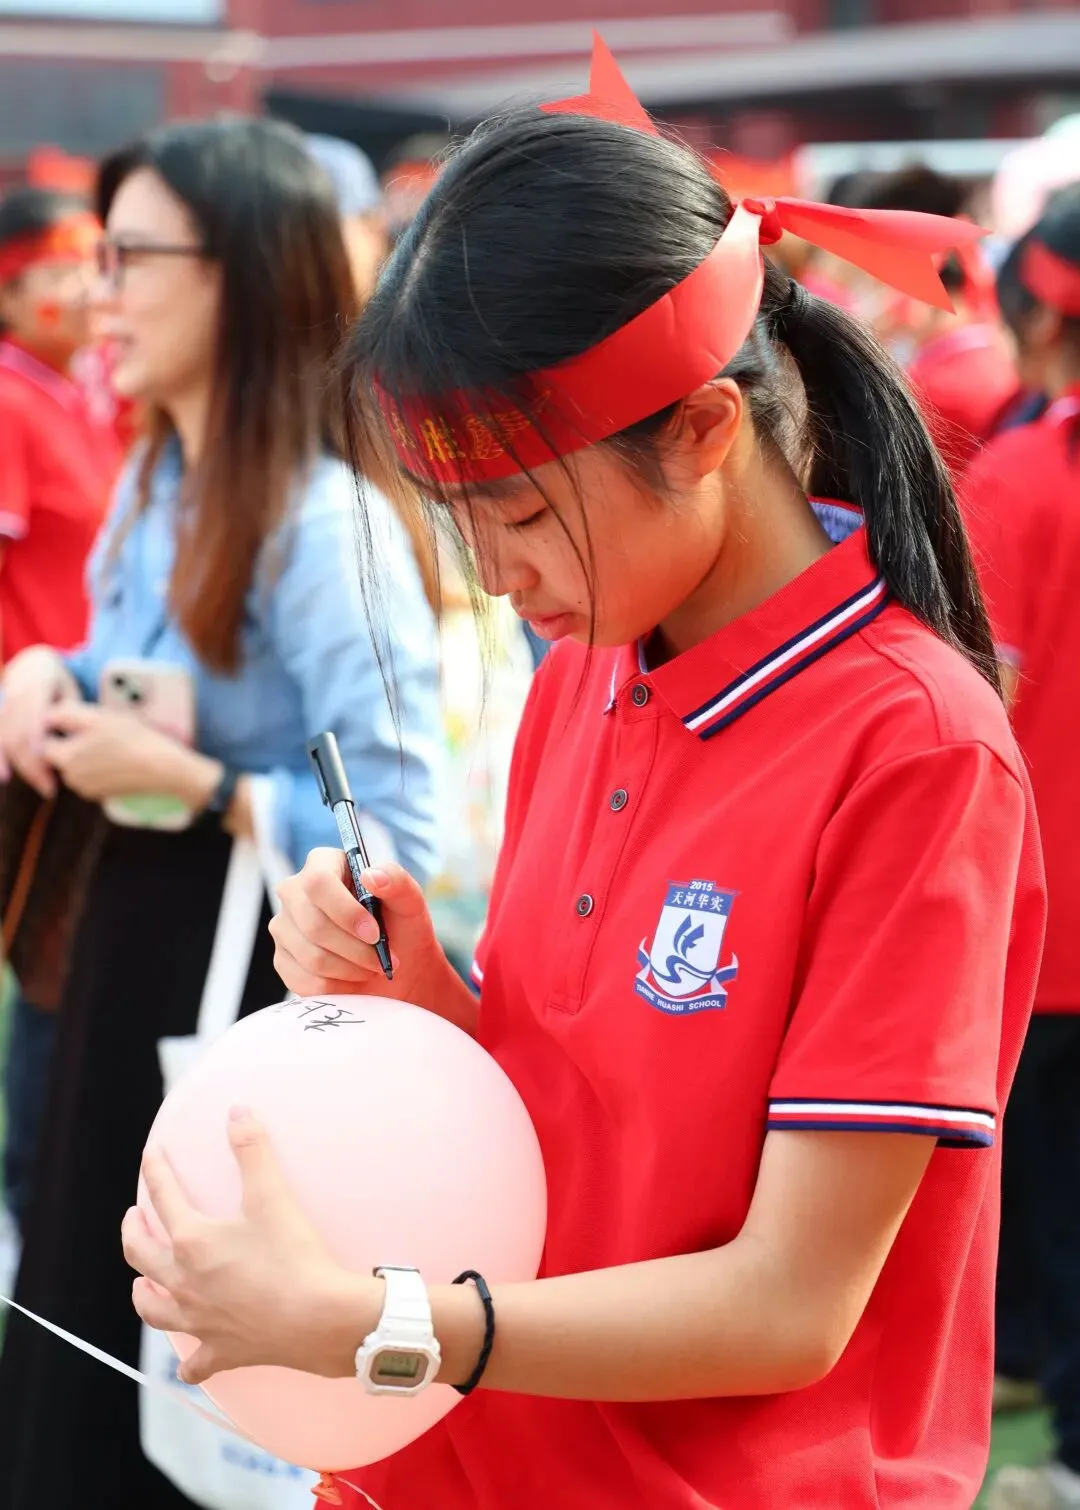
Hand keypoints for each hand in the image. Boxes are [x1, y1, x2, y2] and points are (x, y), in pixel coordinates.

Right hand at [0, 648, 80, 796]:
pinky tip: (5, 776)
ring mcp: (4, 703)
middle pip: (19, 736)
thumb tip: (73, 738)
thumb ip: (71, 710)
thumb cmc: (59, 680)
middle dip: (34, 765)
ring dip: (22, 766)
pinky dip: (0, 758)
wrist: (33, 663)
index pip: (34, 722)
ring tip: (40, 785)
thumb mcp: (70, 688)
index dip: (41, 748)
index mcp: (37, 685)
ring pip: (7, 739)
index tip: (53, 770)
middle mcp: (16, 694)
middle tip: (51, 787)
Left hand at [42, 702, 207, 803]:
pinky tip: (117, 757)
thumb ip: (65, 713)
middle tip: (98, 730)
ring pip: (76, 765)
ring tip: (110, 742)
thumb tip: (47, 716)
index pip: (46, 739)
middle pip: (60, 754)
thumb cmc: (132, 738)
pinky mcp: (102, 794)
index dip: (59, 726)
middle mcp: (71, 777)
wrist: (162, 767)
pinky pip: (91, 776)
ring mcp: (87, 789)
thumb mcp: (97, 716)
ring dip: (86, 754)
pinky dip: (99, 767)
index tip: (77, 720)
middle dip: (72, 741)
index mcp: (64, 757)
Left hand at [123, 1109, 376, 1383]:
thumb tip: (237, 1112)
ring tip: (143, 1281)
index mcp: (193, 1242)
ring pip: (154, 1308)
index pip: (164, 1197)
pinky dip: (188, 1360)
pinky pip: (194, 1363)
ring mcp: (199, 1321)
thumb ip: (252, 1150)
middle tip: (133, 1216)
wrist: (319, 1318)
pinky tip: (189, 1359)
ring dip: (144, 1291)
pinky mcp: (221, 1351)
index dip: (156, 1172)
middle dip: (133, 1231)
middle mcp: (185, 1283)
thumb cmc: (294, 1257)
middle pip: (141, 1255)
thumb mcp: (272, 1195)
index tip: (151, 1156)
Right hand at [271, 852, 445, 1004]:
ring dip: (350, 970)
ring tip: (372, 968)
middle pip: (313, 924)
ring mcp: (284, 926)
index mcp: (323, 864)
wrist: (392, 966)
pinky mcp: (282, 959)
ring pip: (311, 956)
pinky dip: (337, 987)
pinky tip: (353, 980)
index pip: (318, 882)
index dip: (346, 912)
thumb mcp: (410, 902)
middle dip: (354, 950)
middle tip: (381, 961)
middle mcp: (295, 891)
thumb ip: (397, 882)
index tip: (375, 934)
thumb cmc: (400, 927)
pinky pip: (303, 980)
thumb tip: (372, 876)